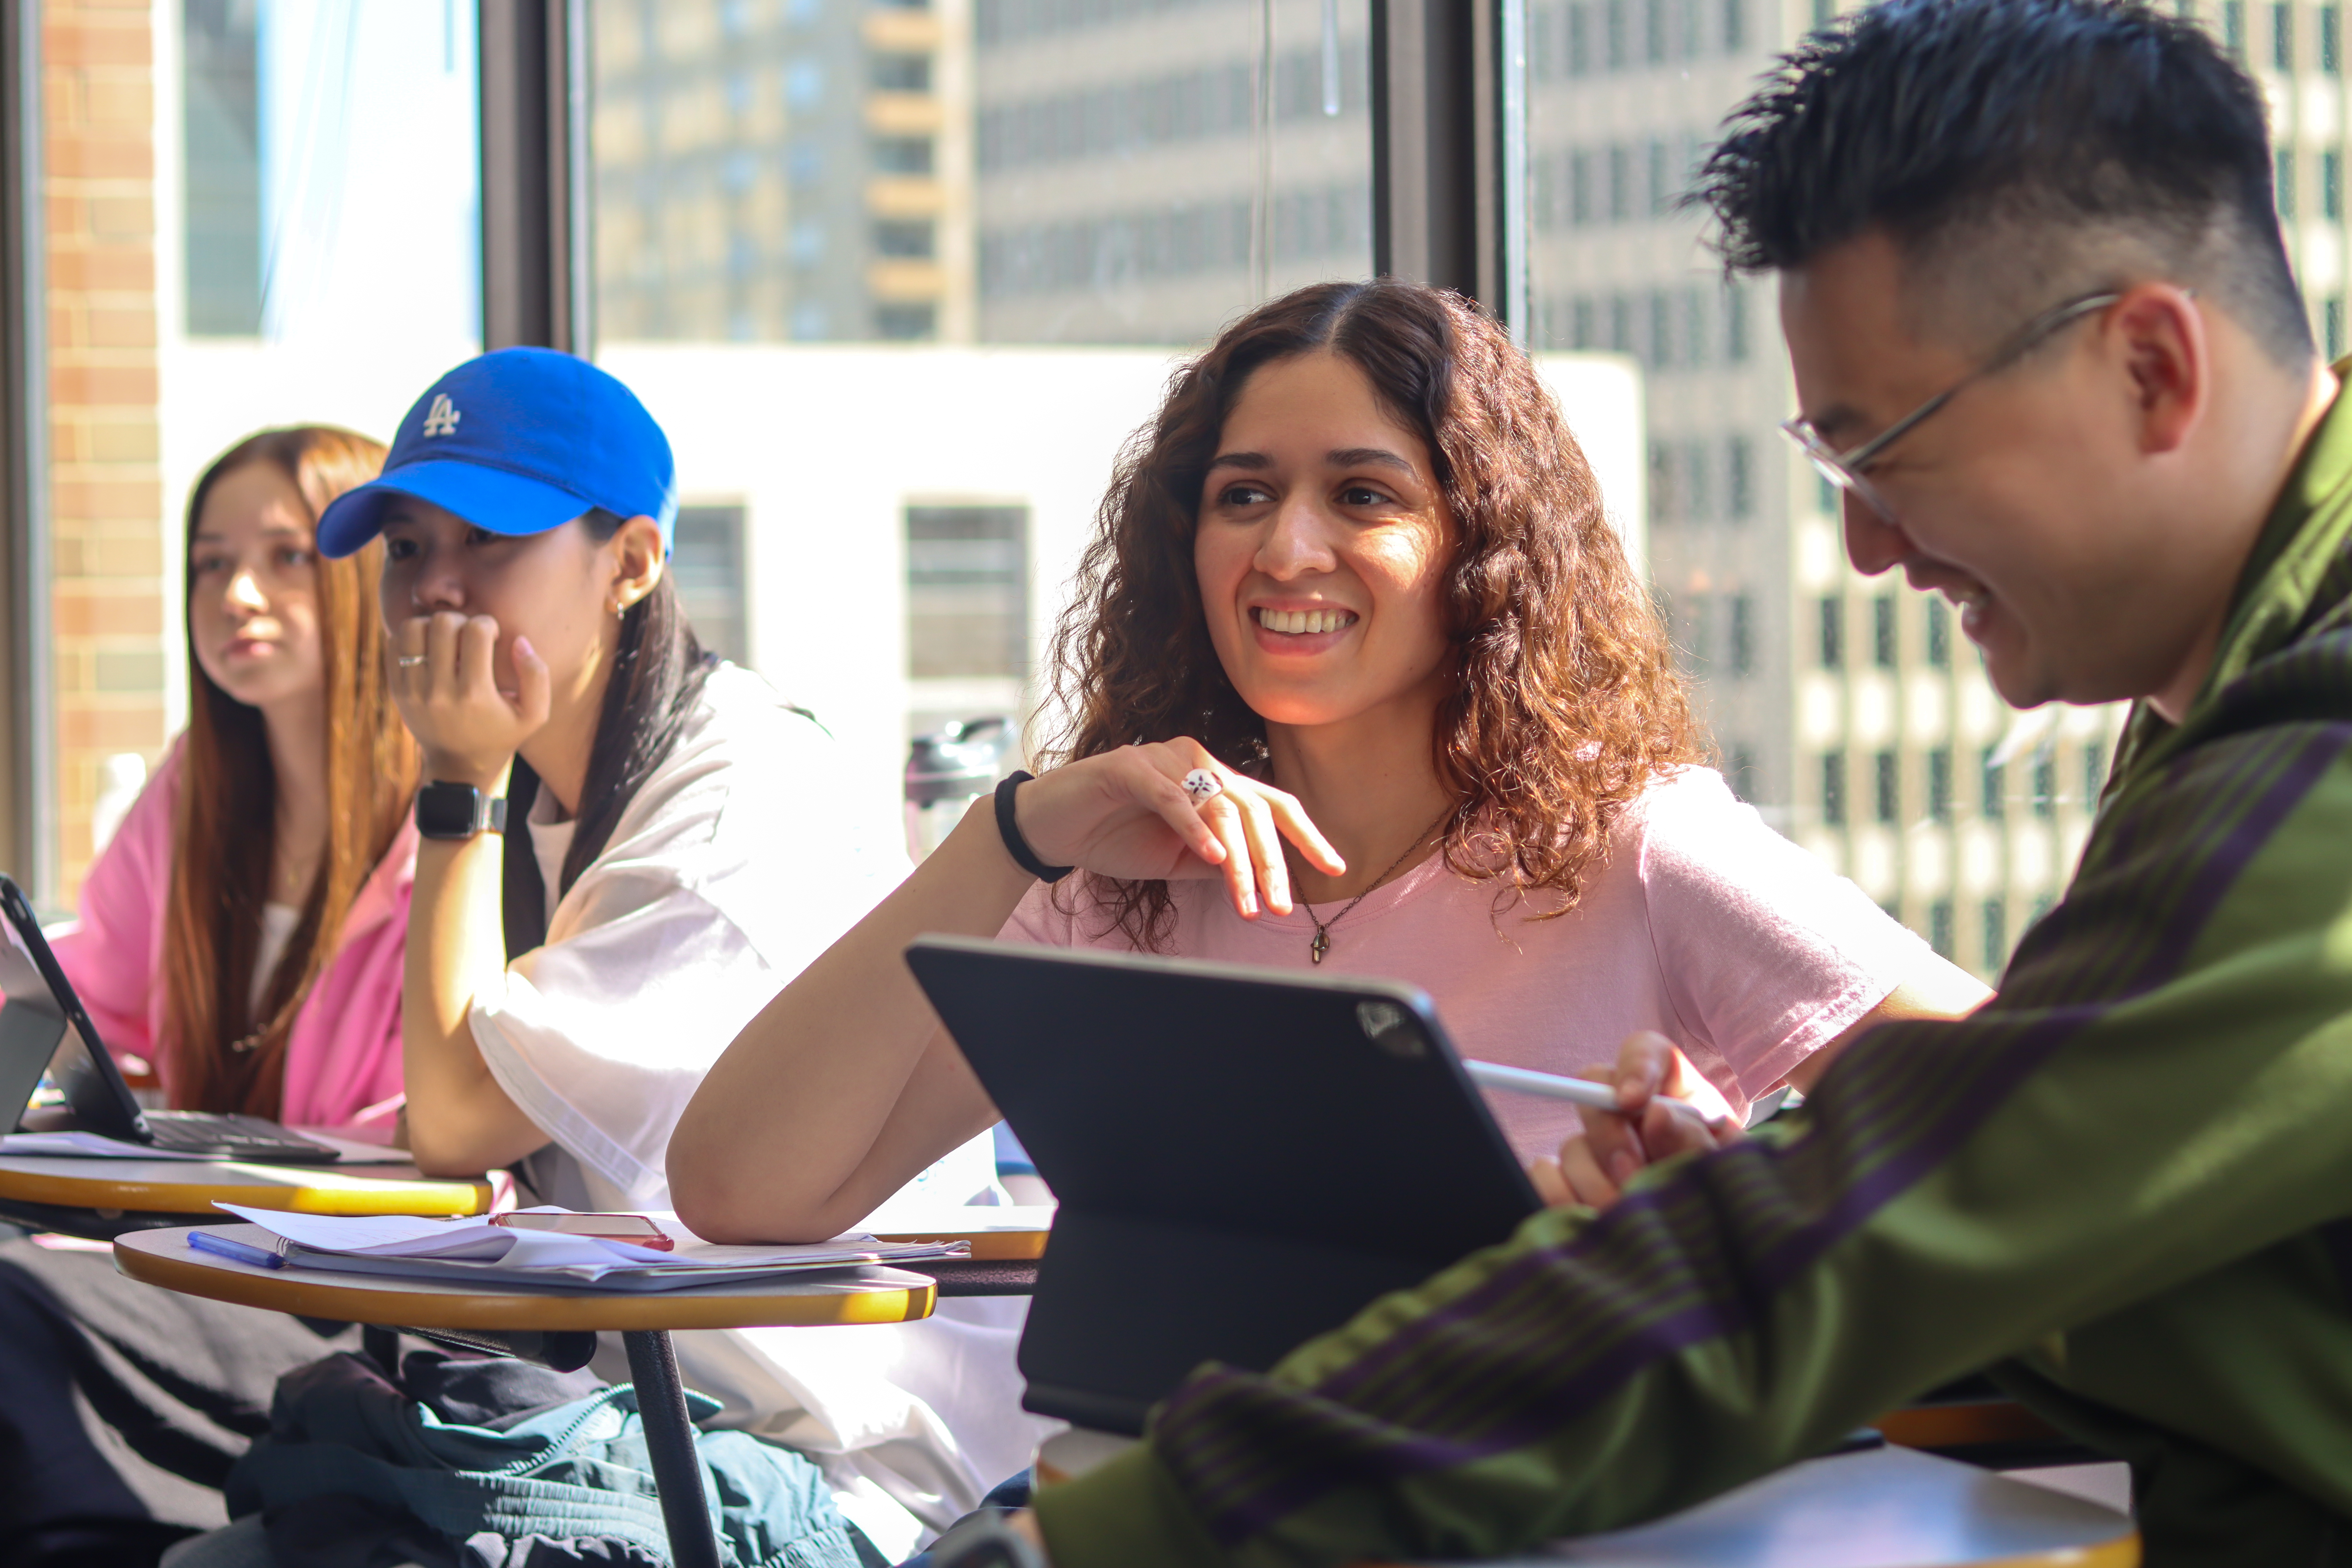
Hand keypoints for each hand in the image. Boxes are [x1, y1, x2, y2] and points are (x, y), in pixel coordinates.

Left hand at [391, 611, 550, 788]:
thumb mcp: (534, 715)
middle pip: (442, 623)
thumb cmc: (501, 735)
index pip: (476, 631)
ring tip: (445, 639)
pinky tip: (429, 649)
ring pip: (412, 628)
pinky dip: (411, 637)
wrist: (458, 767)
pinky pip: (395, 645)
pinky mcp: (397, 691)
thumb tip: (519, 641)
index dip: (488, 624)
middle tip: (467, 635)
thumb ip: (536, 675)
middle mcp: (439, 692)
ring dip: (431, 625)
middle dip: (460, 620)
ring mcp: (413, 691)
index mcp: (475, 695)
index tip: (492, 636)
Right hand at [1013, 739, 1342, 918]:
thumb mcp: (1178, 858)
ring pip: (1219, 805)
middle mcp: (1196, 761)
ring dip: (1239, 859)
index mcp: (1213, 780)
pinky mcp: (1129, 767)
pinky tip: (1212, 856)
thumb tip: (1263, 878)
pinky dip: (1195, 827)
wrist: (1053, 827)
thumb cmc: (1116, 837)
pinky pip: (1172, 797)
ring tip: (1249, 899)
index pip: (1271, 804)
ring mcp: (1164, 760)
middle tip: (1281, 906)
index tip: (1333, 868)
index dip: (1305, 834)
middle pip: (1253, 807)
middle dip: (1272, 862)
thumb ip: (1218, 861)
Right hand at [1527, 1030, 1743, 1210]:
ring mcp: (1601, 1149)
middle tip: (1630, 1175)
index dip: (1634, 1068)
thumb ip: (1695, 1140)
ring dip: (1593, 1181)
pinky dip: (1561, 1195)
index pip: (1644, 1053)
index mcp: (1674, 1091)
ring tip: (1625, 1215)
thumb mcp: (1727, 1164)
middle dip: (1608, 1136)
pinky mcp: (1577, 1183)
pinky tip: (1590, 1219)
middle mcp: (1629, 1113)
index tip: (1633, 1101)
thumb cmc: (1729, 1189)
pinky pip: (1546, 1175)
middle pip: (1594, 1094)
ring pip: (1573, 1145)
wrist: (1722, 1237)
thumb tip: (1655, 1115)